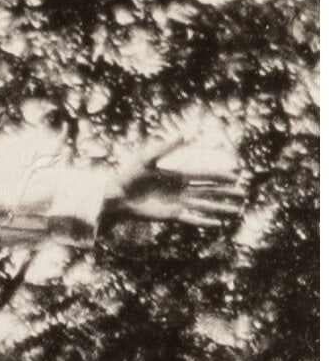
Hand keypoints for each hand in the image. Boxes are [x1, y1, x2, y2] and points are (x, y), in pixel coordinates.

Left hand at [110, 135, 241, 230]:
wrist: (117, 196)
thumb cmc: (130, 175)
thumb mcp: (148, 159)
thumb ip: (167, 148)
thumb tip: (185, 136)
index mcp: (178, 175)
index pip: (204, 175)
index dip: (220, 176)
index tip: (236, 175)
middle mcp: (181, 190)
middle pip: (209, 191)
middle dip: (226, 192)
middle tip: (243, 193)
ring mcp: (178, 203)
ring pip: (204, 206)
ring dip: (220, 208)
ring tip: (236, 211)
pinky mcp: (171, 216)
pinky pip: (191, 219)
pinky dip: (204, 221)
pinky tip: (217, 224)